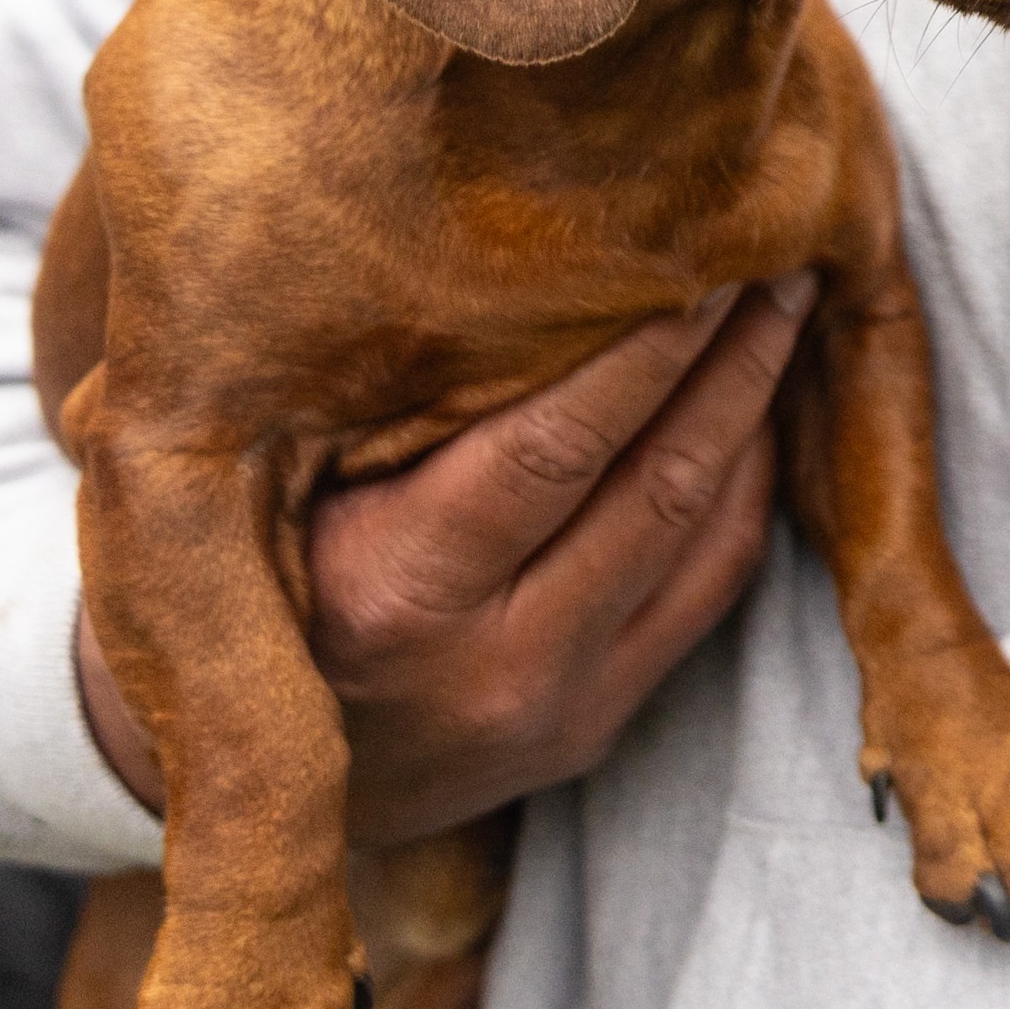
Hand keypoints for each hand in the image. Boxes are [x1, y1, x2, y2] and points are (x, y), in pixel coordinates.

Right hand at [73, 276, 815, 843]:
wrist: (232, 773)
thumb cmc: (225, 584)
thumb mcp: (237, 498)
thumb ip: (328, 399)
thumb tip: (396, 235)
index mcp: (386, 594)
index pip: (551, 448)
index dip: (641, 348)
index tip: (695, 253)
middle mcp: (488, 664)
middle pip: (653, 483)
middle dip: (726, 362)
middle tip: (775, 261)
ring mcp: (557, 705)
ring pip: (701, 532)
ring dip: (752, 416)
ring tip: (785, 313)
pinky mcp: (598, 726)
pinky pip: (709, 588)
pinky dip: (745, 490)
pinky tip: (757, 410)